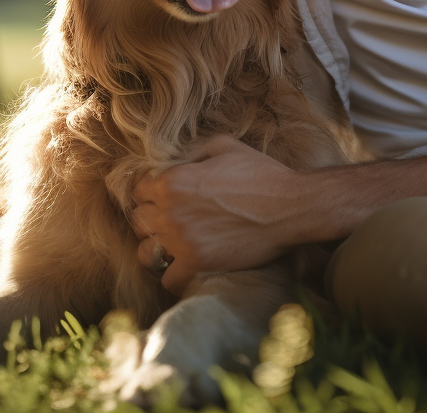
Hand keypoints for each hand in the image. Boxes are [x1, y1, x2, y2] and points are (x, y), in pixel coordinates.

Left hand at [131, 136, 300, 294]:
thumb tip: (175, 161)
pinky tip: (186, 265)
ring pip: (146, 252)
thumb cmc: (260, 174)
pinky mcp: (198, 264)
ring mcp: (182, 240)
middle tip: (169, 219)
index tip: (160, 196)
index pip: (136, 190)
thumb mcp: (223, 146)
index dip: (147, 191)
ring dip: (156, 247)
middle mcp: (170, 211)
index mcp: (172, 180)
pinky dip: (174, 274)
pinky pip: (168, 278)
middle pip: (137, 220)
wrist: (290, 207)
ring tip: (172, 244)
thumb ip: (191, 153)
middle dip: (150, 218)